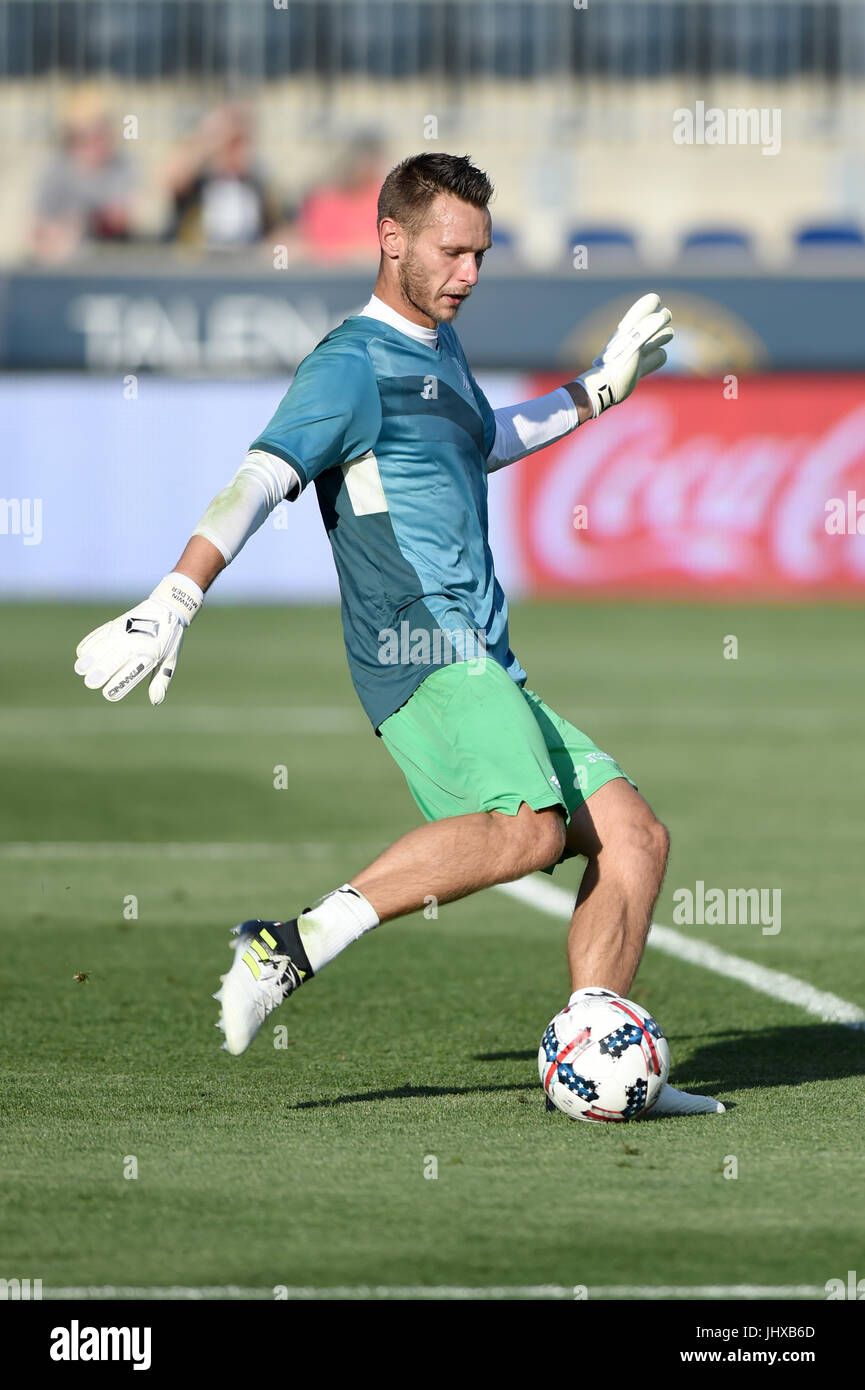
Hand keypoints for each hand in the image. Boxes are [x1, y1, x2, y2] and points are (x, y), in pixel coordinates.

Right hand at [74, 572, 202, 705]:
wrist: (167, 607)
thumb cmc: (169, 638)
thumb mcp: (171, 659)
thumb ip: (161, 680)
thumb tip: (156, 701)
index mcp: (151, 654)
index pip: (133, 672)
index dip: (120, 684)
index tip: (108, 694)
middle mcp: (136, 642)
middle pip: (116, 658)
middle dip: (101, 671)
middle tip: (89, 683)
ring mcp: (125, 631)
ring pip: (104, 645)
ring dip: (91, 657)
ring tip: (80, 669)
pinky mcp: (117, 623)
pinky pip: (101, 633)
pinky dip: (90, 642)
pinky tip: (81, 653)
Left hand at [576, 292, 672, 416]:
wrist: (606, 387)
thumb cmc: (617, 361)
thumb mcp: (632, 341)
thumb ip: (646, 327)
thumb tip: (662, 316)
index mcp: (629, 328)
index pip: (644, 308)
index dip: (652, 303)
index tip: (657, 302)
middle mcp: (633, 339)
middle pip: (655, 321)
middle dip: (663, 318)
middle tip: (665, 319)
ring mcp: (637, 354)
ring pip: (658, 339)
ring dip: (663, 336)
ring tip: (666, 334)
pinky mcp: (639, 369)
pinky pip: (657, 358)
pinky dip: (659, 357)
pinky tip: (655, 358)